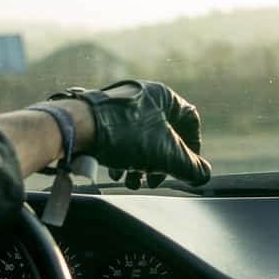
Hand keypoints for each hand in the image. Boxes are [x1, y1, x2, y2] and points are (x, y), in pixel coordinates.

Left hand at [51, 80, 211, 188]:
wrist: (76, 128)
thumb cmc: (125, 136)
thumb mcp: (167, 156)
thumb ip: (191, 168)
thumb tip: (202, 175)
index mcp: (163, 96)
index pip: (190, 122)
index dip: (192, 149)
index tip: (185, 167)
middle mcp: (142, 95)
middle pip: (163, 134)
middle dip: (160, 163)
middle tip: (154, 180)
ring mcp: (119, 104)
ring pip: (140, 139)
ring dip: (140, 165)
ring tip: (131, 183)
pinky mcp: (100, 115)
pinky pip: (120, 138)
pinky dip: (122, 157)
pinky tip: (115, 173)